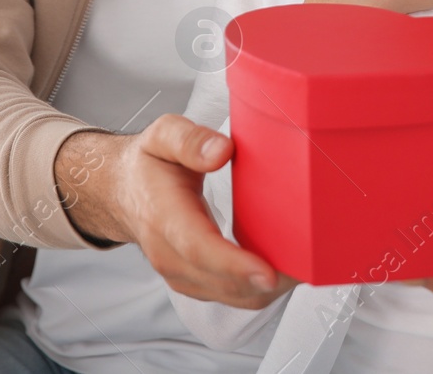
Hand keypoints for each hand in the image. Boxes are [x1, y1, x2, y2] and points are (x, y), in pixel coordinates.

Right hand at [53, 116, 295, 308]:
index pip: (200, 248)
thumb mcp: (162, 136)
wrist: (121, 193)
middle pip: (223, 282)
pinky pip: (232, 296)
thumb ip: (190, 140)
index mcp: (164, 217)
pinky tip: (284, 267)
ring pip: (232, 296)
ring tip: (306, 266)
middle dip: (268, 280)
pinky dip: (259, 288)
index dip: (235, 264)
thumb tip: (222, 151)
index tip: (268, 272)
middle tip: (311, 263)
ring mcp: (182, 274)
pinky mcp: (195, 282)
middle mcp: (170, 254)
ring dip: (269, 288)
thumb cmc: (148, 164)